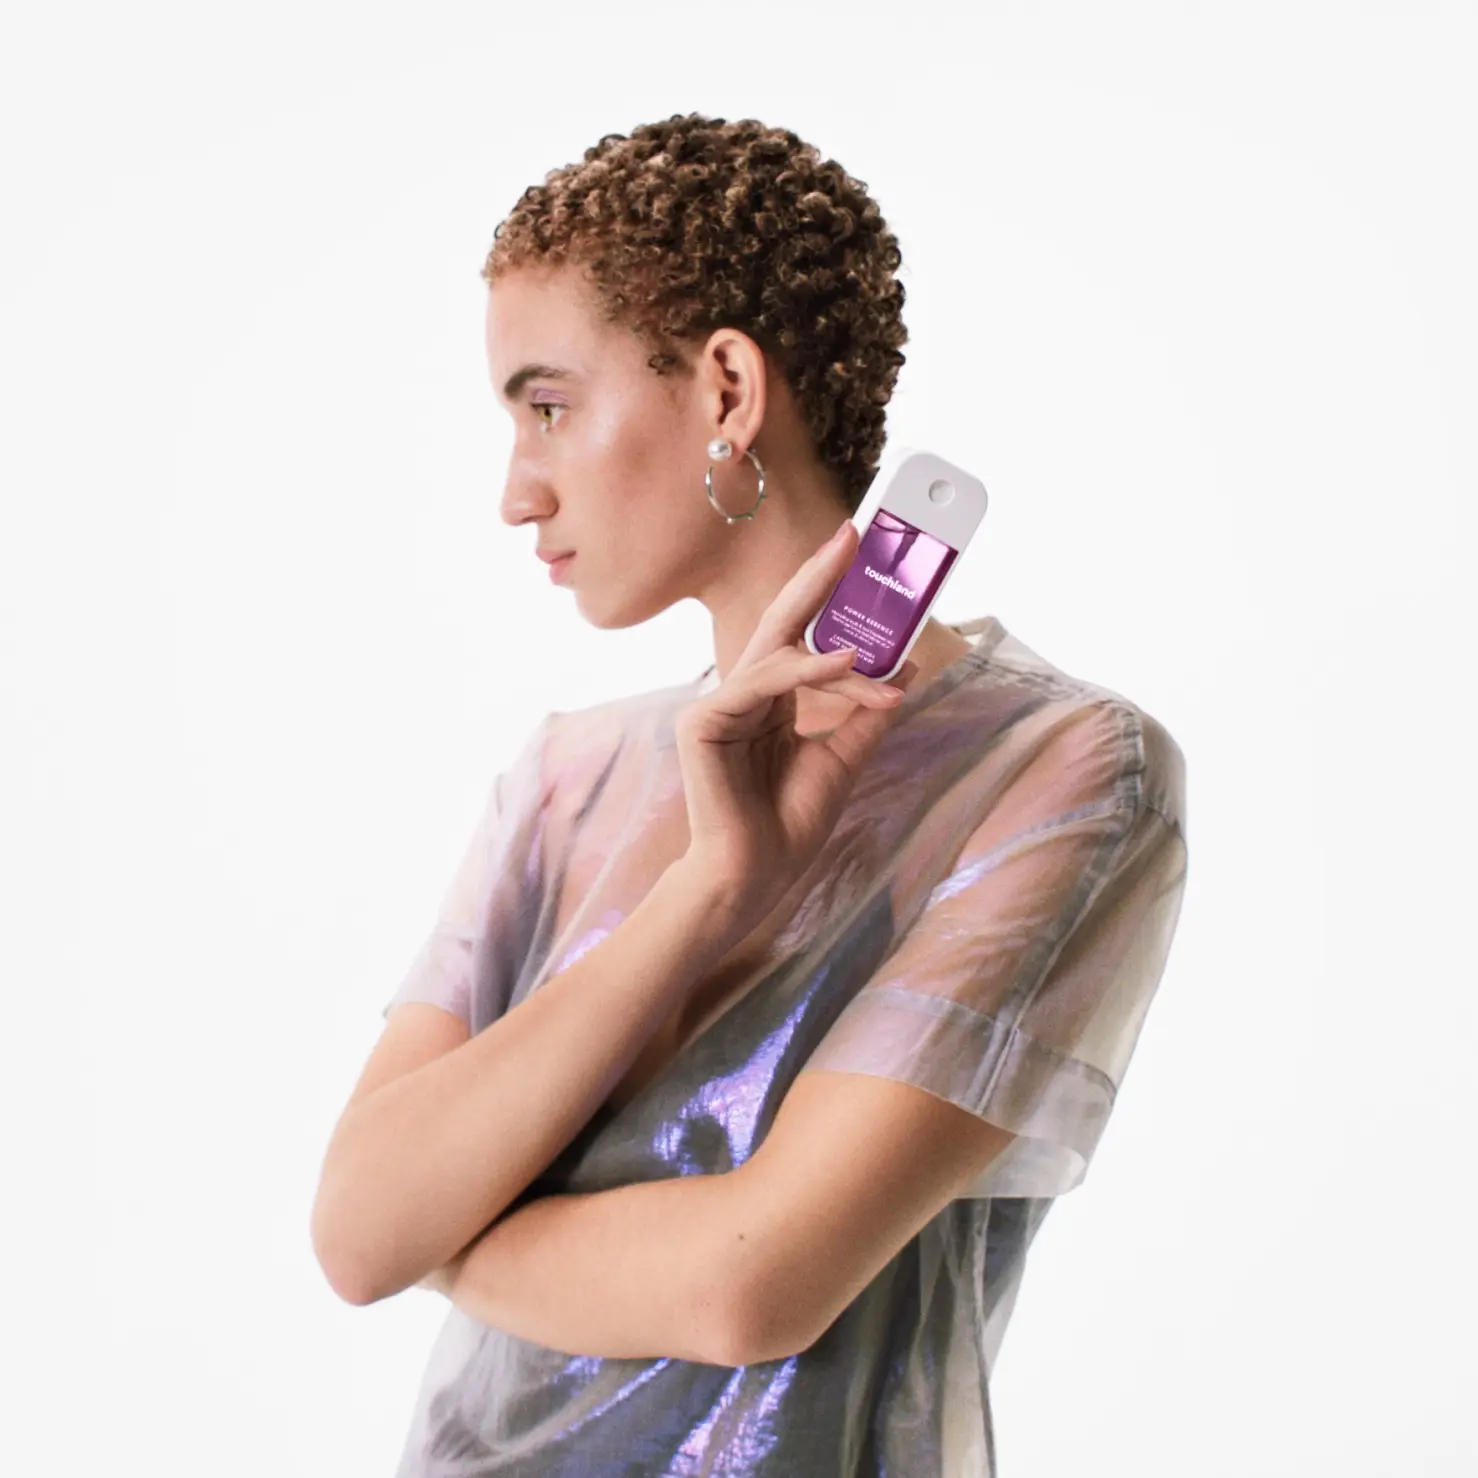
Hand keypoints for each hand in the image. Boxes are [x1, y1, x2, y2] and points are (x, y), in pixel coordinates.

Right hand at [673, 519, 919, 929]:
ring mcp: (719, 704)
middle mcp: (742, 692)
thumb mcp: (845, 758)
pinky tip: (847, 663)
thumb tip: (909, 663)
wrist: (754, 876)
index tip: (861, 558)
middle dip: (817, 577)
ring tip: (878, 653)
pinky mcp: (704, 721)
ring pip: (782, 655)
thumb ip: (869, 710)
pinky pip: (762, 682)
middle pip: (781, 621)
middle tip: (851, 536)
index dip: (827, 593)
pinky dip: (806, 671)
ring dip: (837, 656)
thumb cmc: (788, 825)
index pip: (801, 633)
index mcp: (770, 699)